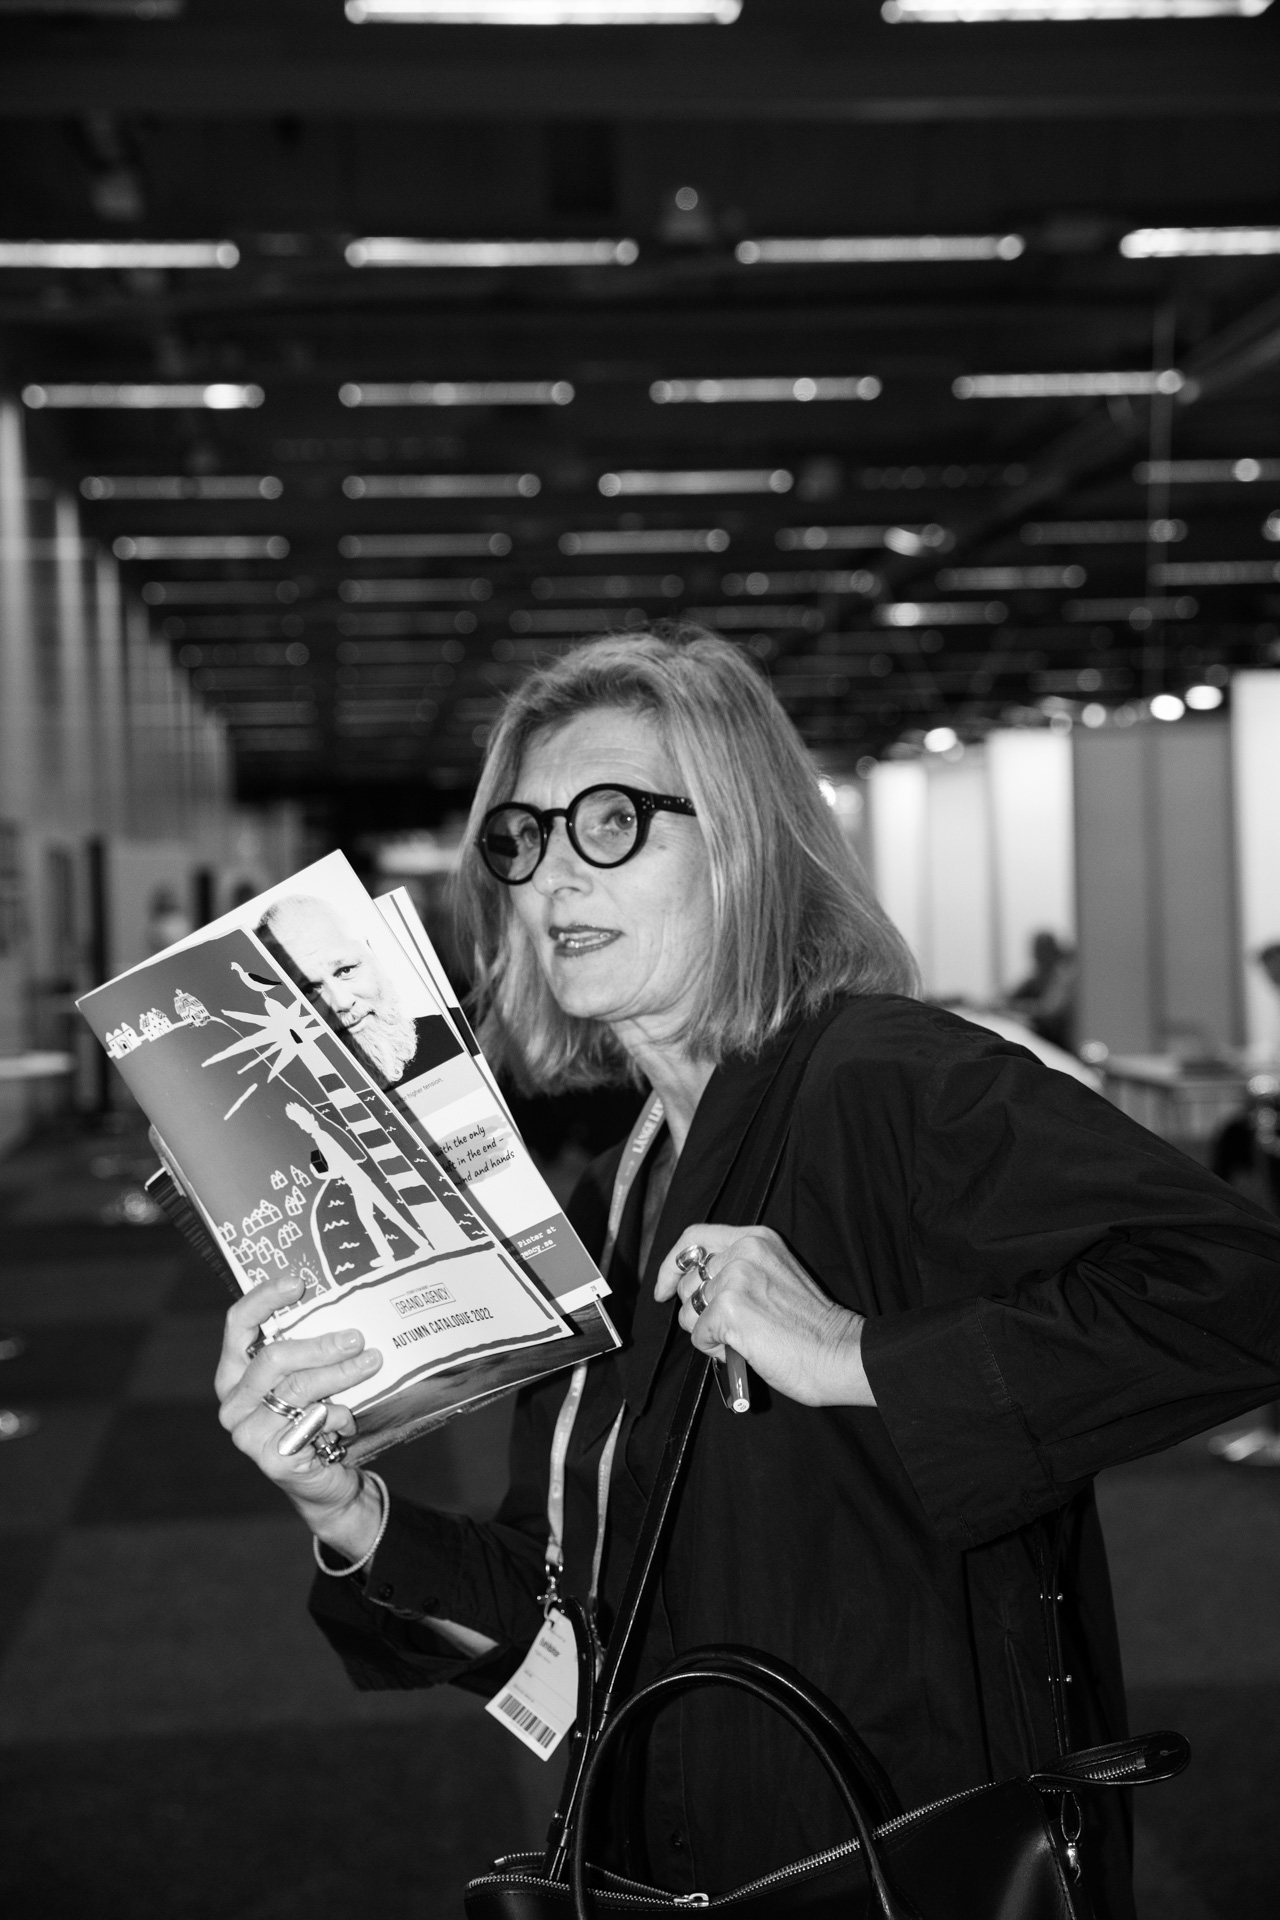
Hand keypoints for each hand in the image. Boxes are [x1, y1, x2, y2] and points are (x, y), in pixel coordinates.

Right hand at [216, 1273, 384, 1549]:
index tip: (299, 1283)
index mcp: (234, 1373)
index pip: (238, 1324)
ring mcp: (247, 1433)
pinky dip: (338, 1416)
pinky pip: (312, 1423)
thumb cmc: (315, 1418)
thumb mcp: (307, 1378)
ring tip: (372, 1362)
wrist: (324, 1480)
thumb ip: (308, 1349)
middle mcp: (234, 1402)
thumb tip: (344, 1302)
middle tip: (357, 1338)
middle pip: (274, 1357)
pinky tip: (350, 1418)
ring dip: (340, 1373)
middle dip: (320, 1344)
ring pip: (298, 1388)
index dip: (265, 1299)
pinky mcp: (272, 1459)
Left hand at [654, 1225, 874, 1408]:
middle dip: (697, 1311)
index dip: (671, 1264)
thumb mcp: (774, 1275)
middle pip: (687, 1282)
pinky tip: (746, 1349)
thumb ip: (737, 1269)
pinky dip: (716, 1350)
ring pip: (688, 1312)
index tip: (663, 1288)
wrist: (839, 1351)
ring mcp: (735, 1279)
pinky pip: (698, 1336)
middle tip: (729, 1328)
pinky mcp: (728, 1309)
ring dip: (709, 1333)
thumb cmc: (810, 1325)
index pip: (694, 1237)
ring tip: (743, 1338)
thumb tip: (693, 1288)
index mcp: (756, 1238)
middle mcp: (744, 1251)